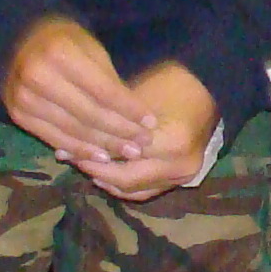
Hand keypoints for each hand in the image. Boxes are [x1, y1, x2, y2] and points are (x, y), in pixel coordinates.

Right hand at [1, 16, 155, 165]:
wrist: (20, 41)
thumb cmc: (66, 43)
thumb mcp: (92, 50)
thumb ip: (110, 83)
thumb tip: (137, 119)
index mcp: (60, 54)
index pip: (103, 91)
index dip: (129, 110)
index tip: (151, 122)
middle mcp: (38, 77)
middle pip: (89, 114)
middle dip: (120, 132)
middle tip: (143, 143)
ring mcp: (24, 98)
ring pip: (73, 130)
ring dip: (104, 145)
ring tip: (129, 152)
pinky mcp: (18, 115)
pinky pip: (55, 138)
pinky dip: (80, 150)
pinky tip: (101, 156)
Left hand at [76, 61, 220, 200]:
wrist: (207, 85)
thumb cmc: (168, 81)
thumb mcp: (135, 97)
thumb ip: (109, 122)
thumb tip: (73, 134)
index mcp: (170, 144)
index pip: (120, 158)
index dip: (89, 154)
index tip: (62, 147)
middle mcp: (179, 166)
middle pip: (126, 180)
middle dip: (95, 170)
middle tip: (69, 158)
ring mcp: (184, 176)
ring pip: (135, 190)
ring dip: (108, 181)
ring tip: (84, 165)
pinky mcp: (183, 179)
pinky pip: (147, 190)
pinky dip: (125, 184)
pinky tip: (105, 173)